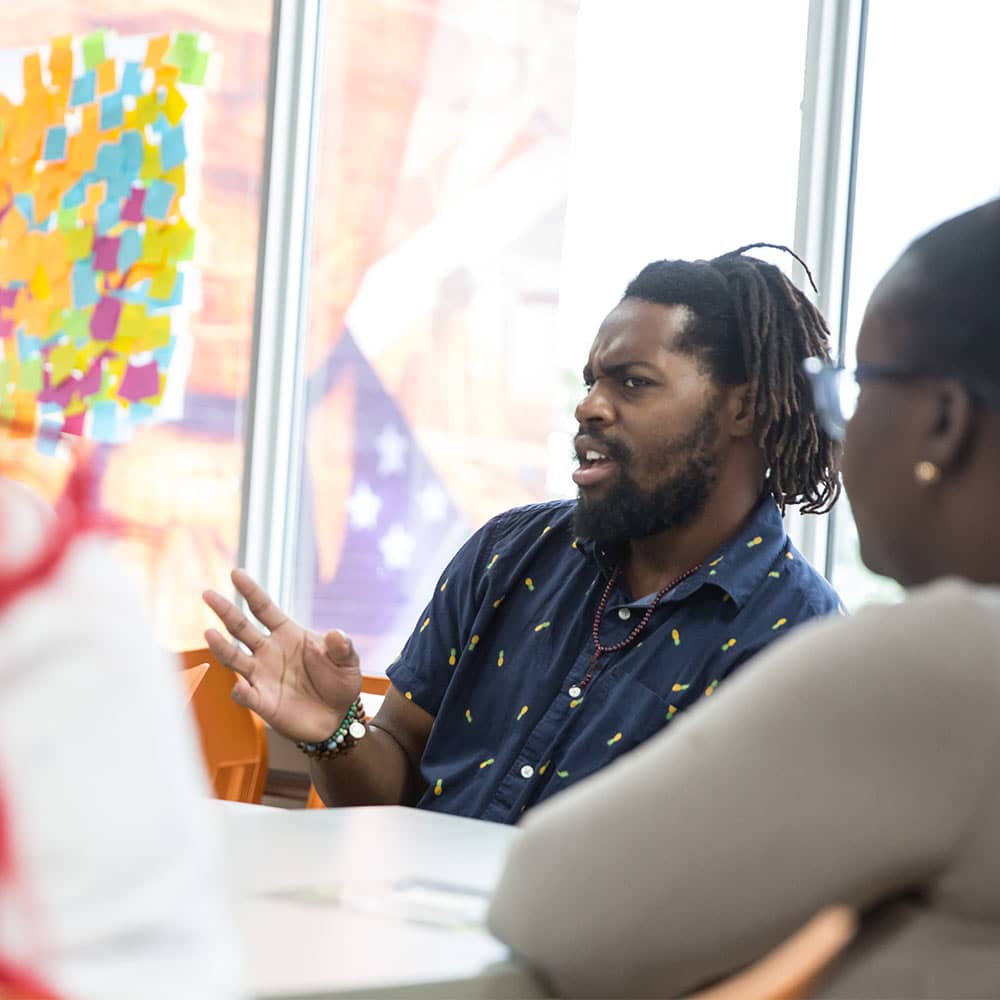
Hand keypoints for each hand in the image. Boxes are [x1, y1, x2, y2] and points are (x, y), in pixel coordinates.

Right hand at [202, 569, 361, 742]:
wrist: (336, 718)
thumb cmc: (339, 682)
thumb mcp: (347, 662)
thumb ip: (342, 647)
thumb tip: (335, 634)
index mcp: (287, 634)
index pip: (264, 608)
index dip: (250, 591)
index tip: (236, 573)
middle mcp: (268, 651)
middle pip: (241, 628)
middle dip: (224, 610)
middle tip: (207, 594)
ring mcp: (262, 676)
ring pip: (234, 658)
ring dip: (221, 647)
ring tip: (209, 633)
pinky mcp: (262, 702)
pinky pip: (246, 695)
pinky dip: (242, 692)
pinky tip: (242, 687)